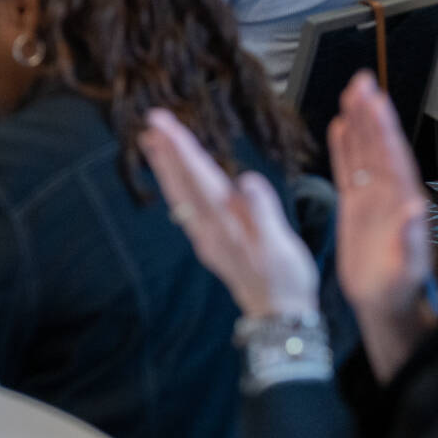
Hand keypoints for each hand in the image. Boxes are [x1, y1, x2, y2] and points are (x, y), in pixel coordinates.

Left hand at [138, 109, 319, 319]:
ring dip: (166, 167)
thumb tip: (245, 181)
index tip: (163, 123)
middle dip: (167, 150)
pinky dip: (175, 187)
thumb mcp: (281, 245)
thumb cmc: (286, 279)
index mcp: (226, 223)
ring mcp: (207, 238)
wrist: (279, 316)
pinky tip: (173, 180)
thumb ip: (262, 212)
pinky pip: (186, 208)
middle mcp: (209, 229)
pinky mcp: (210, 244)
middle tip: (152, 121)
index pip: (198, 176)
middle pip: (183, 182)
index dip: (181, 147)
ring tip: (151, 142)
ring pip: (180, 195)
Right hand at [327, 74, 434, 379]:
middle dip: (371, 113)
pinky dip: (343, 148)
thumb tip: (413, 209)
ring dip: (359, 122)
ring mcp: (372, 198)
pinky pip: (349, 170)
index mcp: (402, 201)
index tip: (375, 101)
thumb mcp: (406, 269)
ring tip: (351, 93)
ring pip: (364, 152)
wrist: (385, 307)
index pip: (392, 156)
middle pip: (378, 144)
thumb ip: (410, 239)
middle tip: (361, 82)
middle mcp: (389, 194)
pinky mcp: (356, 208)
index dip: (383, 127)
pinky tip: (339, 127)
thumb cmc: (398, 291)